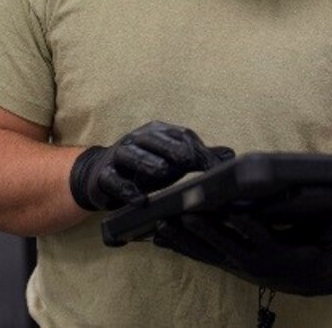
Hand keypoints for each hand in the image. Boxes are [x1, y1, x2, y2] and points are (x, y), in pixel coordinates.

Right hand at [69, 121, 233, 210]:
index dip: (197, 148)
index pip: (180, 136)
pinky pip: (113, 180)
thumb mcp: (173, 160)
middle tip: (188, 160)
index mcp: (158, 132)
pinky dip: (125, 189)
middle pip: (155, 139)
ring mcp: (119, 155)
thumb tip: (231, 155)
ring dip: (147, 161)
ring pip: (132, 154)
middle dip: (172, 148)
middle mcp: (137, 139)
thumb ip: (200, 157)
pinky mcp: (104, 176)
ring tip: (162, 171)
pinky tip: (138, 199)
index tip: (212, 165)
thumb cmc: (144, 166)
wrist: (101, 175)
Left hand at [153, 212, 331, 295]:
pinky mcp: (230, 265)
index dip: (246, 225)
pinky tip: (163, 238)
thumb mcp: (328, 234)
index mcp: (279, 254)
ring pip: (208, 254)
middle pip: (226, 246)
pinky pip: (203, 257)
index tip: (232, 211)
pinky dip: (183, 247)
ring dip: (185, 241)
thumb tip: (327, 195)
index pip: (261, 238)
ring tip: (163, 227)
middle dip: (205, 231)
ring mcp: (239, 266)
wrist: (313, 278)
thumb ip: (326, 218)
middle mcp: (255, 263)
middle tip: (186, 216)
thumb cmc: (319, 249)